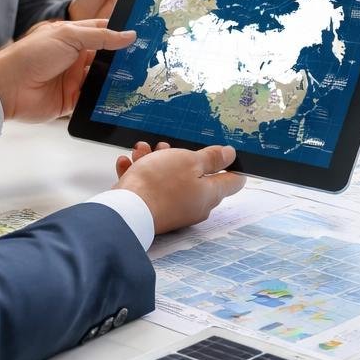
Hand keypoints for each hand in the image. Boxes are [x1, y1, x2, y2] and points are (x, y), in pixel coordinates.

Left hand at [0, 19, 134, 122]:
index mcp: (72, 36)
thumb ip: (100, 37)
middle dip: (123, 59)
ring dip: (116, 79)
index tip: (142, 36)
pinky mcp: (72, 99)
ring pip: (102, 78)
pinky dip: (106, 98)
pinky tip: (122, 97)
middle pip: (106, 57)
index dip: (120, 33)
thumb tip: (128, 36)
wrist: (7, 87)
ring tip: (140, 79)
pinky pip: (94, 99)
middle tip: (147, 60)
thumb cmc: (30, 55)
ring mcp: (73, 79)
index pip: (102, 31)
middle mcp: (74, 57)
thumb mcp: (68, 36)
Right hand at [113, 143, 246, 234]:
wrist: (126, 211)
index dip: (231, 164)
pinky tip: (127, 164)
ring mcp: (174, 211)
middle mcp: (195, 206)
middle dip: (180, 157)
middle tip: (166, 147)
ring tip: (142, 151)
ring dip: (155, 162)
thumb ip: (211, 158)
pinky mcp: (154, 213)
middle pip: (196, 177)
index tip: (222, 153)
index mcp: (210, 194)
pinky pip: (151, 190)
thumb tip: (230, 154)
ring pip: (169, 180)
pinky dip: (140, 175)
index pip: (233, 181)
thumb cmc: (158, 185)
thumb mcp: (190, 160)